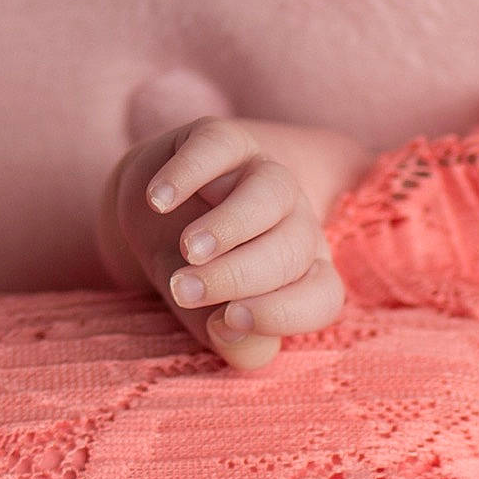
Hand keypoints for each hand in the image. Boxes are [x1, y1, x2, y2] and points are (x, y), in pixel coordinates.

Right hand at [102, 116, 345, 370]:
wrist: (157, 211)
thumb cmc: (193, 274)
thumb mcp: (207, 315)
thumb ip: (228, 339)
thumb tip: (231, 330)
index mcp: (305, 273)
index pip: (321, 297)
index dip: (285, 313)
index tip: (230, 321)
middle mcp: (296, 223)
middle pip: (291, 249)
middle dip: (238, 274)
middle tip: (185, 290)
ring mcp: (265, 176)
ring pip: (272, 193)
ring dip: (231, 224)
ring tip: (188, 249)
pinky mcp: (225, 140)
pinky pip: (220, 146)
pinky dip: (189, 173)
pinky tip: (159, 200)